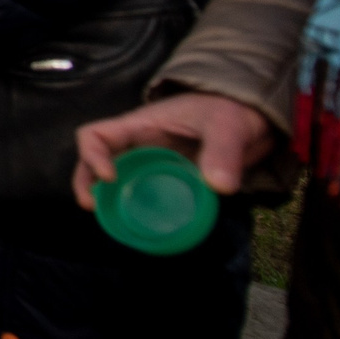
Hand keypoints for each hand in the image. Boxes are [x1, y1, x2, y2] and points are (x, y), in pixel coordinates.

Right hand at [73, 91, 278, 209]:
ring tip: (116, 224)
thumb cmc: (230, 110)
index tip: (110, 178)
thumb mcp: (227, 126)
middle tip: (94, 208)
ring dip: (111, 201)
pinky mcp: (169, 180)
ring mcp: (152, 164)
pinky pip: (144, 194)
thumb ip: (223, 152)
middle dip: (88, 184)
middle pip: (96, 162)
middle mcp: (139, 146)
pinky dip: (140, 211)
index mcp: (141, 126)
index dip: (93, 156)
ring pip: (118, 181)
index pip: (96, 135)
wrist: (251, 117)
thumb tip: (219, 187)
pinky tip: (149, 228)